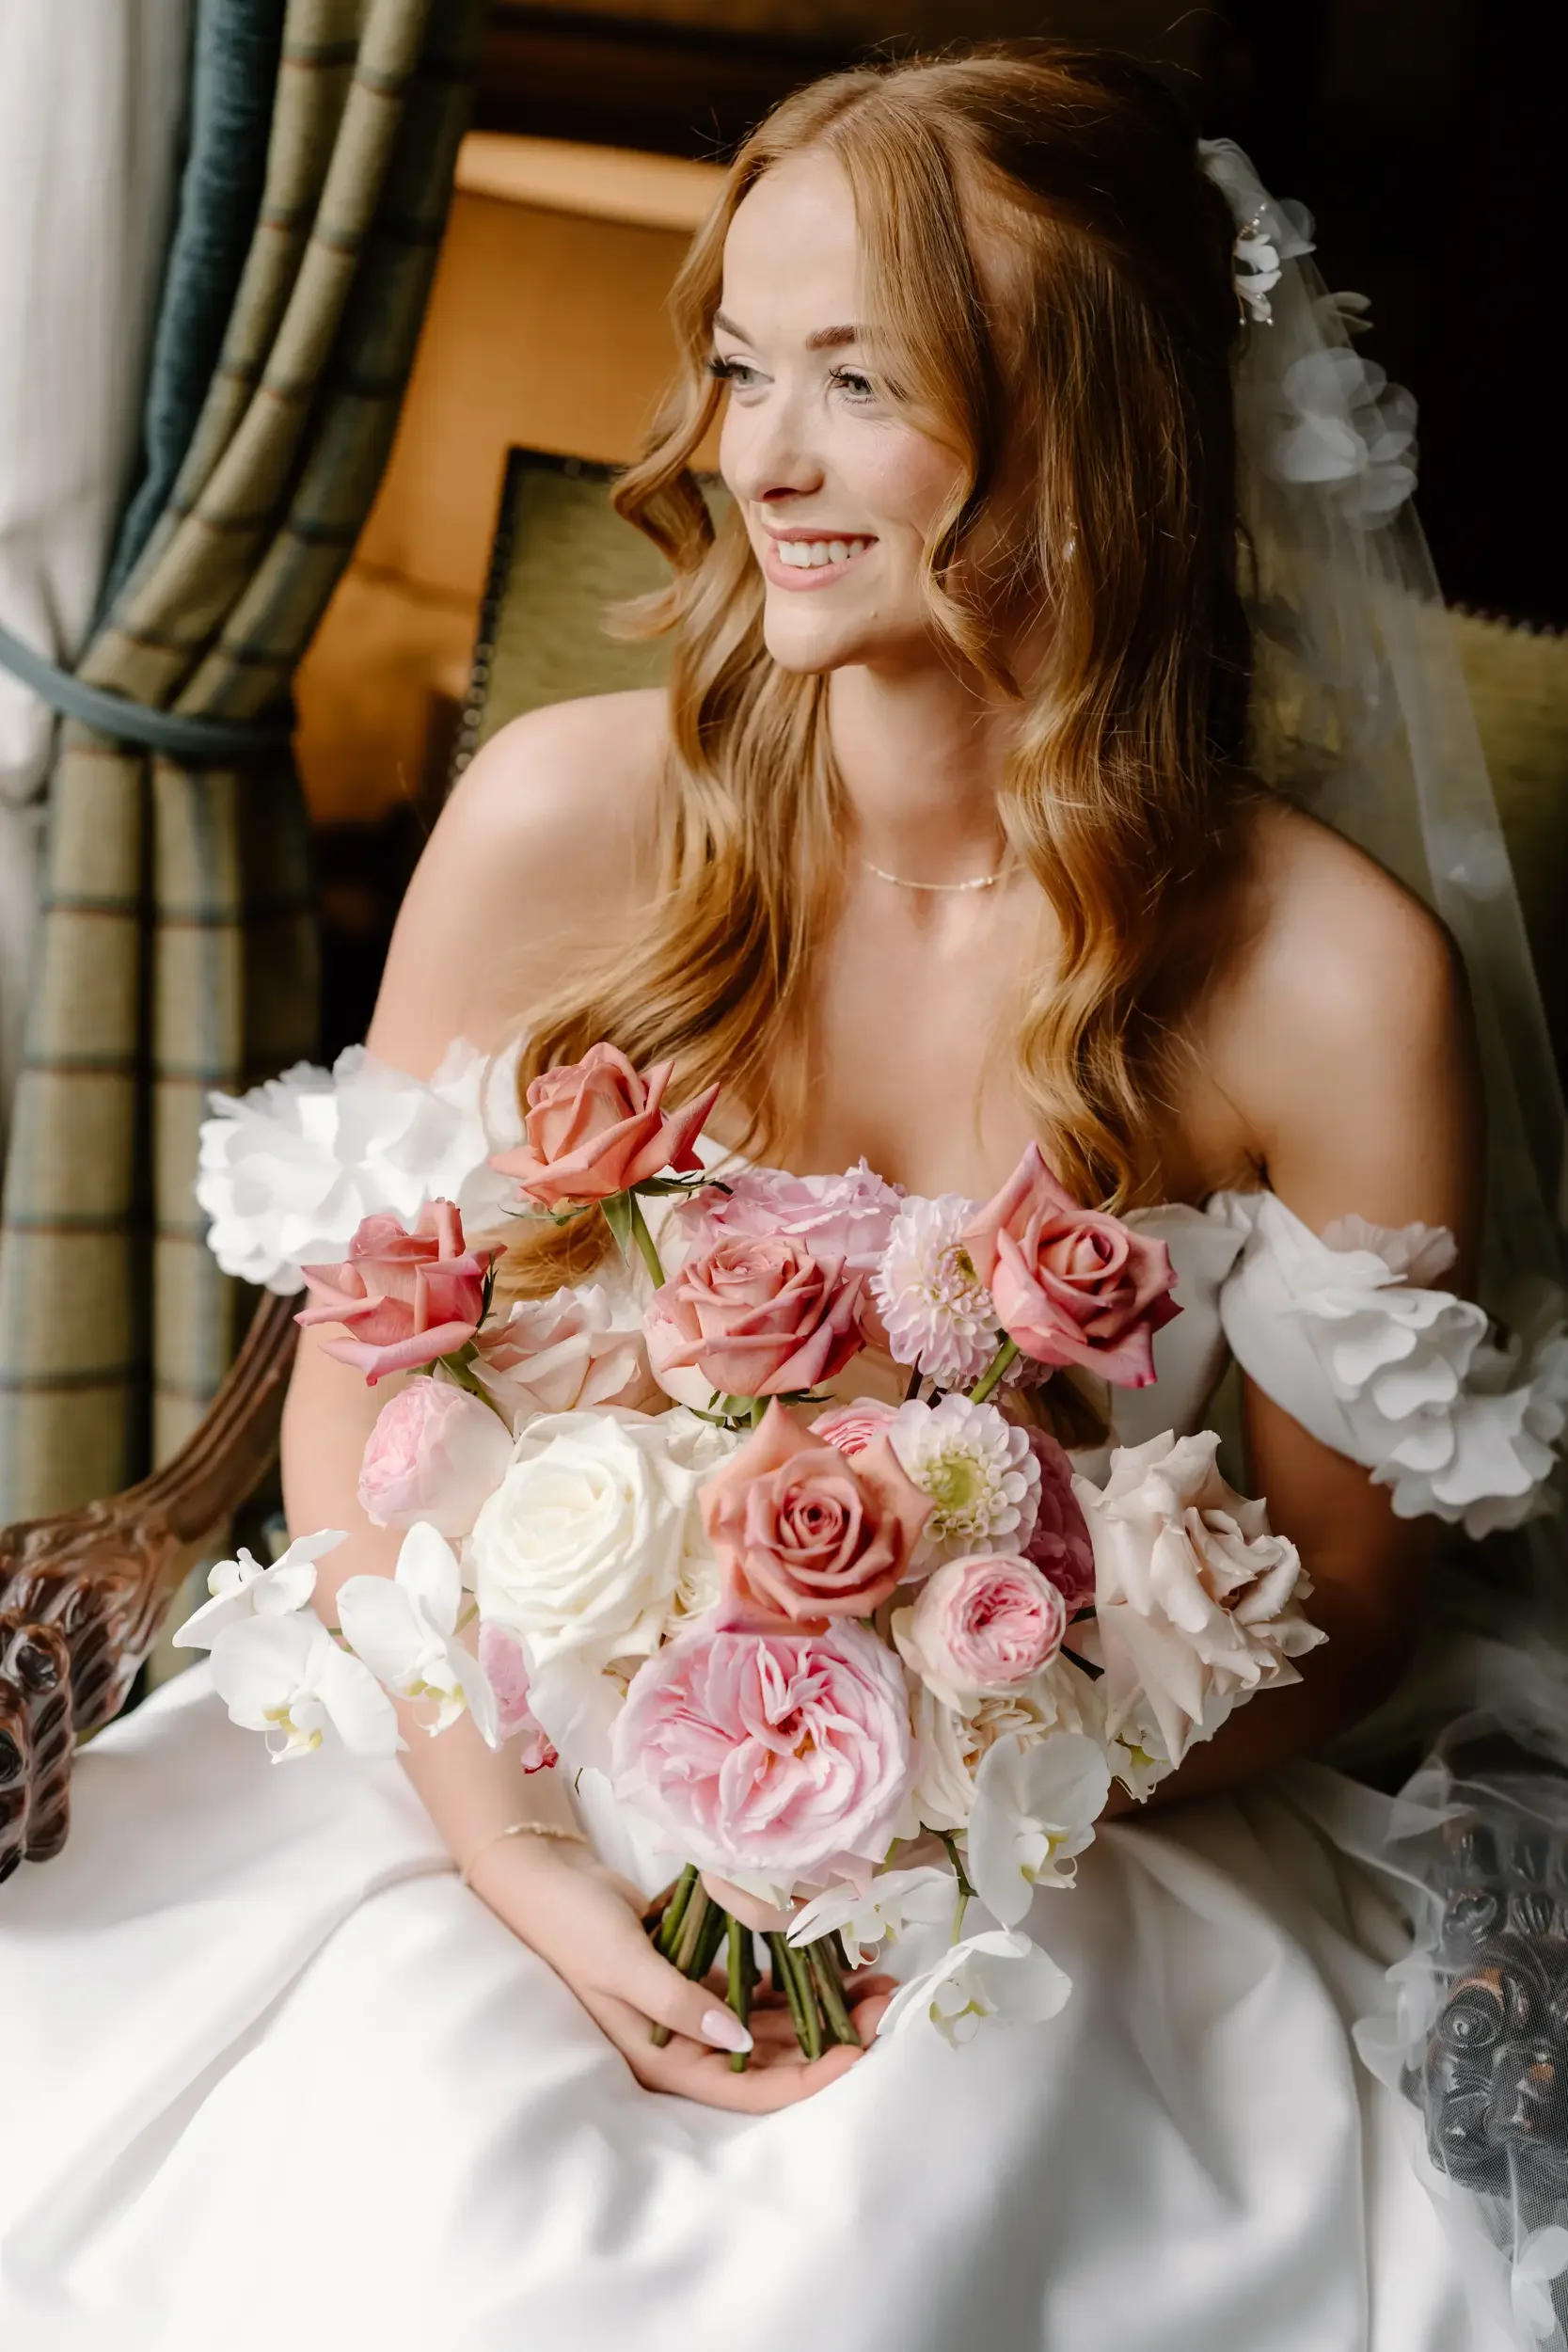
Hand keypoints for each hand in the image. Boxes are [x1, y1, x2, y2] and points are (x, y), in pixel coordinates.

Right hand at [473, 1838, 894, 2111]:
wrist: (545, 1879)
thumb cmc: (573, 1927)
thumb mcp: (623, 1964)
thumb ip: (680, 2002)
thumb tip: (740, 2042)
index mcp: (666, 2059)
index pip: (754, 2086)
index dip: (812, 2073)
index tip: (861, 2047)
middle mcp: (689, 2043)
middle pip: (775, 2056)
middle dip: (833, 2035)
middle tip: (886, 2000)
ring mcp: (697, 2009)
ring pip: (776, 2021)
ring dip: (824, 2004)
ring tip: (875, 1978)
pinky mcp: (702, 1974)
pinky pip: (760, 1985)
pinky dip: (795, 1973)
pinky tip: (832, 1955)